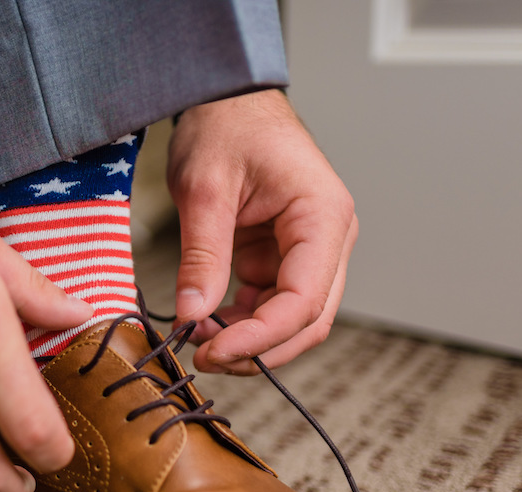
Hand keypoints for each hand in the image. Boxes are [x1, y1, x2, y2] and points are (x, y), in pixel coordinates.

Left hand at [167, 89, 357, 374]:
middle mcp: (329, 239)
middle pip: (309, 320)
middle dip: (259, 349)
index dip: (260, 338)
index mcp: (322, 217)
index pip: (304, 300)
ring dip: (249, 340)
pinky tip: (206, 322)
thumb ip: (202, 256)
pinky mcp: (284, 257)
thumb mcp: (204, 191)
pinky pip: (271, 304)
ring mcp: (310, 251)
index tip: (213, 352)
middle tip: (204, 359)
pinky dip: (242, 322)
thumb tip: (193, 317)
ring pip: (292, 320)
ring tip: (198, 338)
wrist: (227, 102)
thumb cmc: (225, 129)